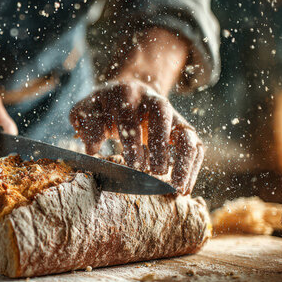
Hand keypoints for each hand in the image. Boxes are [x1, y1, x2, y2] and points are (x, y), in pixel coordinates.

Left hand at [69, 79, 203, 193]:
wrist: (126, 93)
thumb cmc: (103, 107)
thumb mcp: (87, 110)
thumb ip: (87, 125)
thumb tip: (92, 148)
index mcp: (126, 93)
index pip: (130, 115)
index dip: (132, 140)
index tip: (132, 165)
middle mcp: (153, 100)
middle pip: (162, 117)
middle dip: (160, 146)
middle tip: (155, 172)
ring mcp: (171, 115)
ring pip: (186, 132)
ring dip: (184, 160)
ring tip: (177, 187)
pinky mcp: (182, 128)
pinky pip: (194, 145)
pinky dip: (192, 167)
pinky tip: (184, 188)